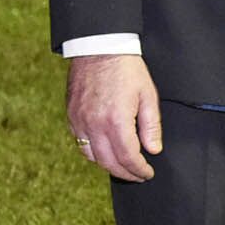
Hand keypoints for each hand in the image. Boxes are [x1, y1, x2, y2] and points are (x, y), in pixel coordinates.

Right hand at [66, 54, 162, 180]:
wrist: (99, 49)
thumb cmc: (127, 70)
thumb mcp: (148, 95)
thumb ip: (151, 126)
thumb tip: (153, 150)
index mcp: (116, 120)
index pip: (128, 157)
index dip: (139, 170)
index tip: (147, 173)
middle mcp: (94, 125)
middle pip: (109, 162)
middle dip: (125, 173)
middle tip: (137, 176)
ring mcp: (79, 122)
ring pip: (92, 156)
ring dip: (108, 165)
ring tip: (123, 165)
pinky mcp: (71, 117)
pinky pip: (81, 143)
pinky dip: (93, 152)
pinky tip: (106, 150)